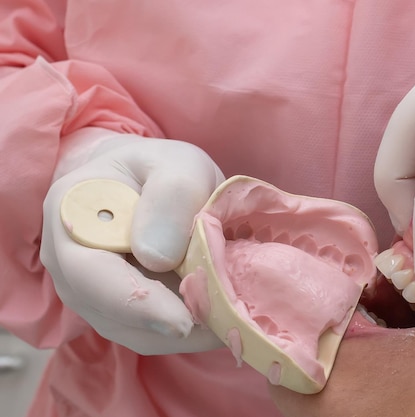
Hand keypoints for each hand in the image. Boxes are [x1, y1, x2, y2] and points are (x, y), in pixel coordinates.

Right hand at [41, 127, 224, 353]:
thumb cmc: (162, 169)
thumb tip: (157, 256)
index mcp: (72, 212)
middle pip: (112, 313)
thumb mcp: (178, 163)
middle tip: (226, 322)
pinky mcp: (119, 311)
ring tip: (230, 317)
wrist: (149, 181)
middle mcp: (68, 262)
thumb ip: (172, 195)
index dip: (135, 301)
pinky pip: (152, 334)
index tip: (182, 320)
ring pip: (136, 332)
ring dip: (186, 332)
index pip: (89, 271)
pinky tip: (219, 317)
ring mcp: (91, 292)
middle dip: (172, 323)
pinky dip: (189, 332)